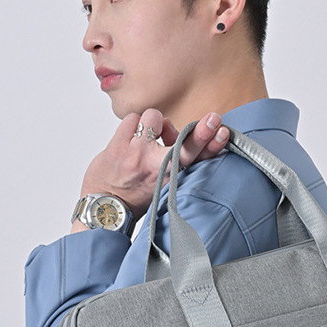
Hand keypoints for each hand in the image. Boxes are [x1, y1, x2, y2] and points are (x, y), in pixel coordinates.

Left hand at [72, 109, 229, 231]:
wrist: (104, 208)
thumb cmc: (133, 197)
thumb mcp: (161, 185)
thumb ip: (174, 162)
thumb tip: (177, 132)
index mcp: (170, 178)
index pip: (196, 159)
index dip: (212, 144)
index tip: (222, 132)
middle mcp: (156, 167)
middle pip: (186, 145)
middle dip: (202, 131)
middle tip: (213, 119)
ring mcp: (136, 155)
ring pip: (154, 118)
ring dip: (152, 123)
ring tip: (146, 138)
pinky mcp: (118, 146)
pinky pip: (132, 118)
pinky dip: (132, 124)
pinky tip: (130, 138)